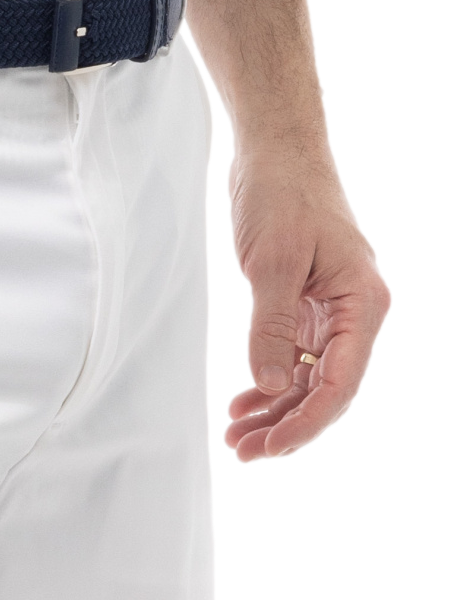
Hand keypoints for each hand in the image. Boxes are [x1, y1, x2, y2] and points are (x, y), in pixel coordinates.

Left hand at [221, 147, 391, 462]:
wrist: (275, 149)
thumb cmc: (283, 193)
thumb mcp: (273, 262)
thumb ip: (272, 326)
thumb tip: (269, 383)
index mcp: (361, 303)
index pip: (340, 382)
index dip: (307, 422)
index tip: (273, 448)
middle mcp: (353, 311)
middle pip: (326, 387)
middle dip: (287, 423)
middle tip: (245, 451)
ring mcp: (331, 308)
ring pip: (308, 376)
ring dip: (275, 406)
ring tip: (238, 434)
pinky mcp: (308, 302)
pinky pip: (294, 354)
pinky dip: (270, 377)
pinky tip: (246, 399)